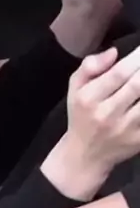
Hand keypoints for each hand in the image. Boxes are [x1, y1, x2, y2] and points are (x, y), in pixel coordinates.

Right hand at [42, 45, 139, 199]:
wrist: (86, 155)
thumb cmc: (81, 114)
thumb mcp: (75, 87)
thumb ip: (90, 66)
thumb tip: (113, 52)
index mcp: (89, 99)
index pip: (117, 73)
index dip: (136, 58)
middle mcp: (107, 115)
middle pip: (136, 86)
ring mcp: (126, 130)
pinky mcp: (139, 141)